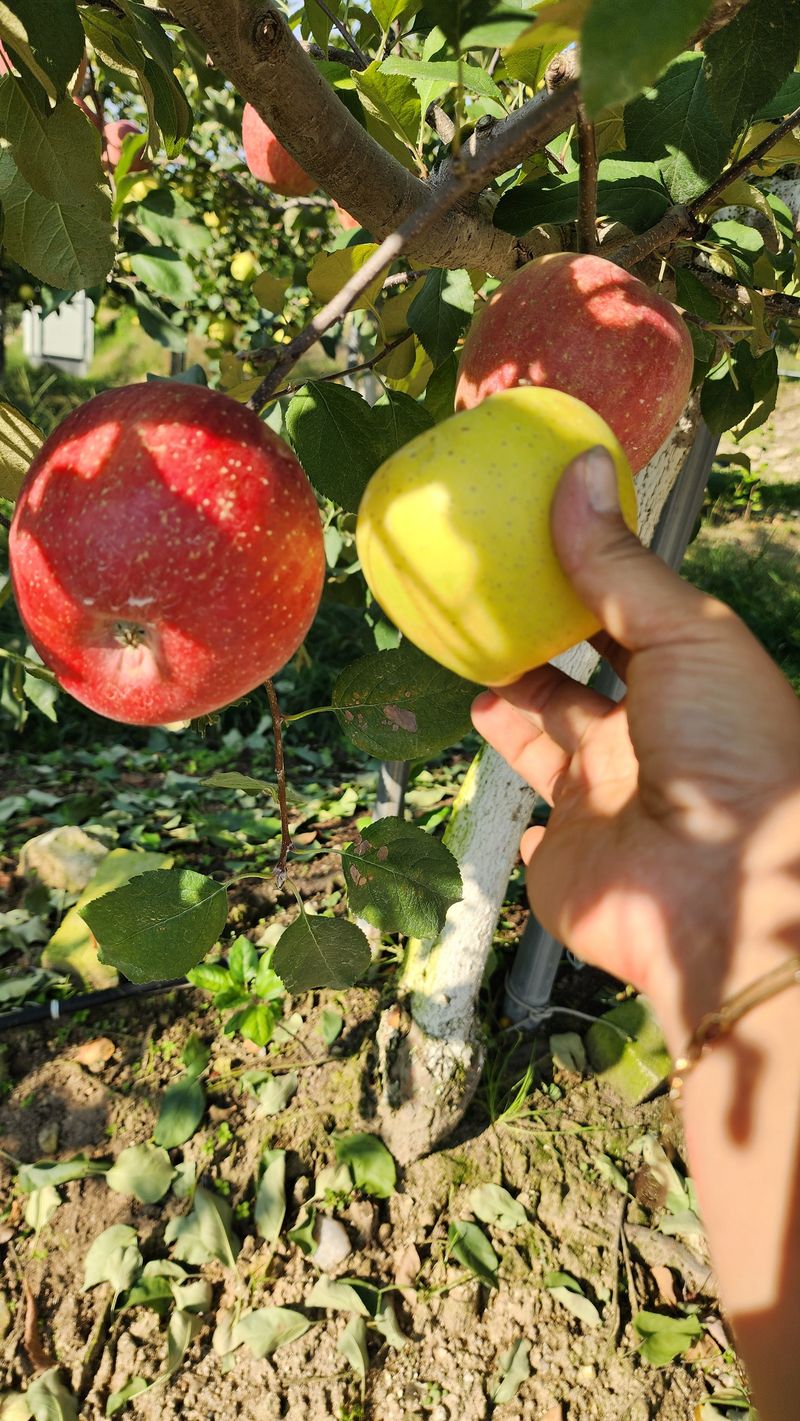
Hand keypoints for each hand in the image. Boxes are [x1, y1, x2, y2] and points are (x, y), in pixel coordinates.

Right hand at [471, 447, 799, 1053]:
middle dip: (535, 645)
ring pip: (545, 745)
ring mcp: (602, 802)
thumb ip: (618, 566)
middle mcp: (644, 740)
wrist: (726, 891)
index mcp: (684, 683)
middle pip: (578, 682)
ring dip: (511, 710)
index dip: (585, 583)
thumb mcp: (685, 634)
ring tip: (470, 666)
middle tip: (482, 604)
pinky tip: (507, 796)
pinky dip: (520, 815)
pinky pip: (532, 832)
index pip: (626, 623)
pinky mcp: (563, 857)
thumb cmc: (729, 750)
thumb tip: (579, 470)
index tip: (534, 542)